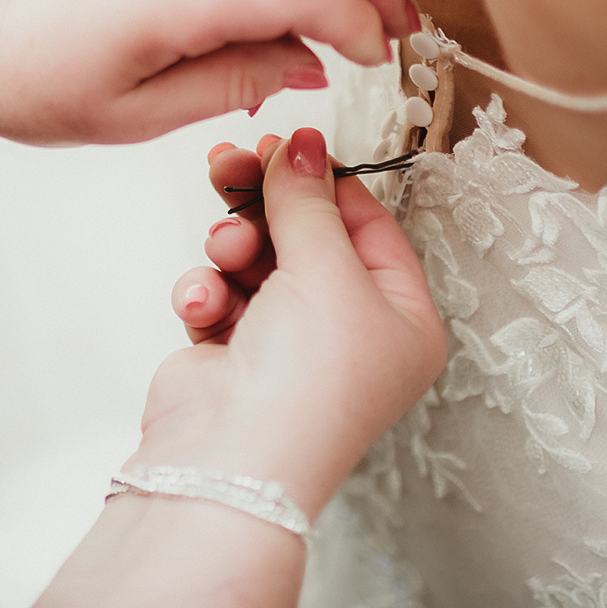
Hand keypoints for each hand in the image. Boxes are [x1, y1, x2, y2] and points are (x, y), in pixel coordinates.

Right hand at [132, 127, 444, 516]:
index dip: (325, 181)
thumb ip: (310, 198)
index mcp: (402, 319)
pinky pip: (220, 293)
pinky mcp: (234, 355)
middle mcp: (350, 334)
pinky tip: (204, 304)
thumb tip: (302, 145)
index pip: (370, 225)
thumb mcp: (326, 270)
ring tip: (224, 251)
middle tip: (230, 164)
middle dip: (266, 204)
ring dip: (233, 247)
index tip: (285, 144)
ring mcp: (290, 346)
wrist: (227, 463)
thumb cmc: (304, 388)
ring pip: (256, 258)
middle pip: (307, 237)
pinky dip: (207, 292)